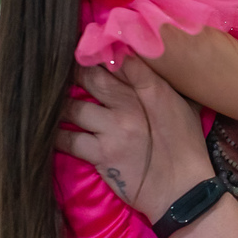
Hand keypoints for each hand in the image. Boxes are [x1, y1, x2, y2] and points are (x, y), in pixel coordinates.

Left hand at [56, 57, 214, 221]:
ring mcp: (114, 130)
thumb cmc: (187, 147)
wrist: (183, 191)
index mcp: (154, 90)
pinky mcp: (102, 155)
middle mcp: (131, 106)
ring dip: (61, 104)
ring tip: (51, 101)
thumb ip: (161, 85)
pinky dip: (57, 135)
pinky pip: (68, 139)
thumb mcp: (184, 108)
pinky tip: (52, 131)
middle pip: (91, 78)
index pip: (122, 60)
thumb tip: (138, 62)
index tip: (86, 46)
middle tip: (60, 70)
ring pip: (73, 106)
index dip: (101, 50)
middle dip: (74, 72)